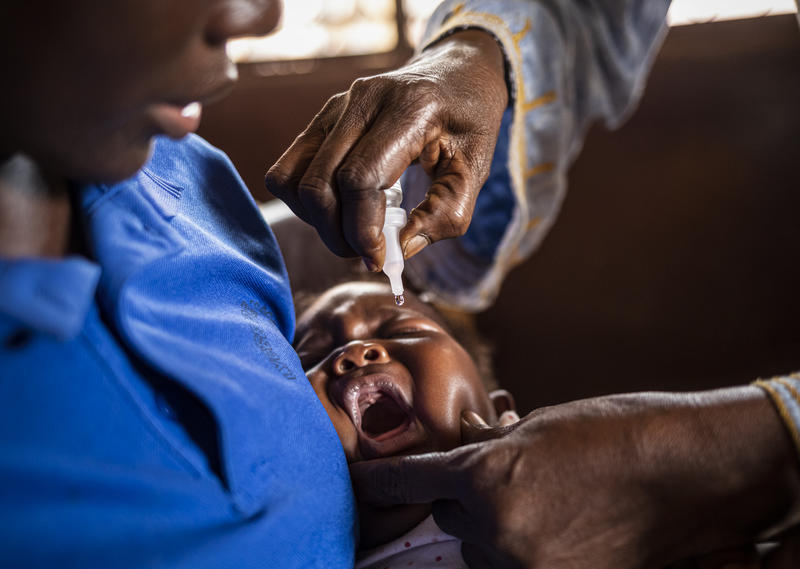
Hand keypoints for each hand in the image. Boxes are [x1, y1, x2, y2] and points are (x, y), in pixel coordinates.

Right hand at [265, 30, 507, 270]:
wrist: (456, 72)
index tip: (380, 258)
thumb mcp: (477, 169)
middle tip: (368, 253)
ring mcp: (336, 105)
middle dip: (337, 234)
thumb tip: (401, 250)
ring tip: (353, 232)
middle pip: (319, 184)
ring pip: (294, 179)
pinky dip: (304, 202)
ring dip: (316, 221)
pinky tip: (338, 210)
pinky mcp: (322, 117)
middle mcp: (364, 99)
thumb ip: (446, 214)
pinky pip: (289, 169)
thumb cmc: (469, 121)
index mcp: (409, 108)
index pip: (360, 178)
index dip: (362, 229)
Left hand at [351, 388, 799, 568]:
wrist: (689, 470)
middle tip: (505, 480)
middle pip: (449, 522)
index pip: (412, 482)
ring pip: (481, 550)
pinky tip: (560, 525)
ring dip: (495, 530)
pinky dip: (524, 549)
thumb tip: (465, 468)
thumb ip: (491, 454)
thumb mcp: (539, 430)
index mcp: (486, 476)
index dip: (382, 482)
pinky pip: (516, 567)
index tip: (362, 483)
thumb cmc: (617, 432)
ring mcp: (529, 566)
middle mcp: (498, 530)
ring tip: (544, 503)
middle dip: (464, 502)